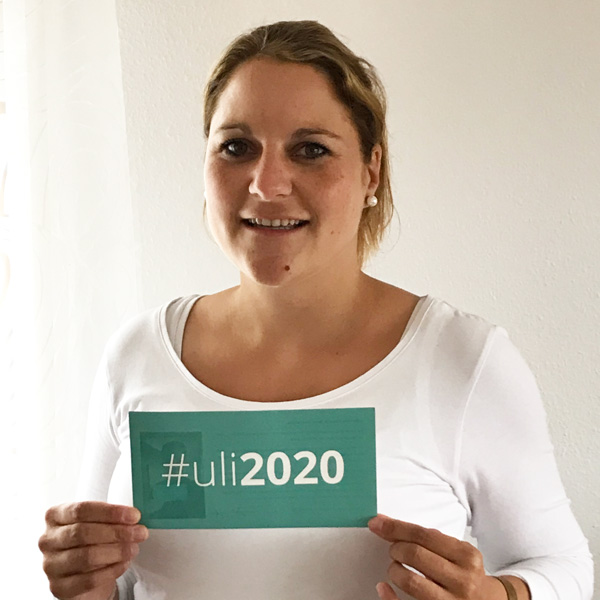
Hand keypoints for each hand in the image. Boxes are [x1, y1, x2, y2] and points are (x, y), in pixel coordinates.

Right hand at [39, 501, 148, 599]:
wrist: (83, 571)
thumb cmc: (90, 540)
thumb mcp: (96, 522)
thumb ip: (110, 517)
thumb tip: (134, 517)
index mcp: (55, 516)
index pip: (81, 510)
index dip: (110, 512)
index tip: (134, 515)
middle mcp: (48, 540)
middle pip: (83, 532)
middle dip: (117, 532)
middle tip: (140, 532)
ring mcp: (50, 565)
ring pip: (86, 557)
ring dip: (117, 551)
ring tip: (134, 548)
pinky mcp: (58, 587)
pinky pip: (89, 579)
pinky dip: (111, 570)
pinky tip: (124, 563)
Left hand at [368, 514, 503, 599]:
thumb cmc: (466, 575)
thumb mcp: (460, 553)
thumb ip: (432, 539)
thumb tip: (390, 525)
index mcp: (466, 556)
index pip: (423, 535)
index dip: (396, 528)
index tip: (377, 524)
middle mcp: (462, 580)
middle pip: (415, 555)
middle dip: (396, 548)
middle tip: (393, 549)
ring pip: (411, 581)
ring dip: (394, 569)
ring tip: (396, 567)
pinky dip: (389, 597)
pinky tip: (383, 588)